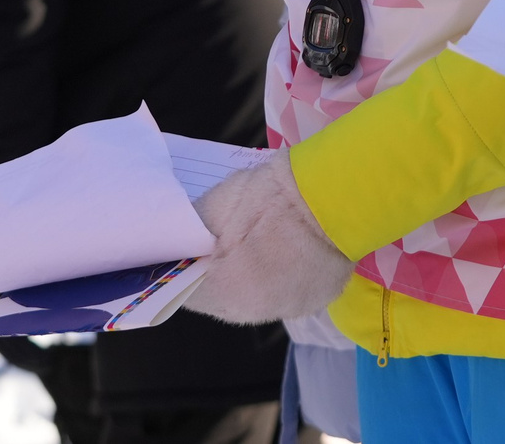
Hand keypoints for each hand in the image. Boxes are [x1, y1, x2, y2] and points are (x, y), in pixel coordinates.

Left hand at [182, 155, 355, 324]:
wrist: (332, 192)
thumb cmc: (268, 197)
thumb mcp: (213, 208)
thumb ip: (187, 235)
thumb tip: (172, 246)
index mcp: (221, 292)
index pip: (184, 291)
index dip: (184, 270)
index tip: (187, 252)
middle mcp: (253, 313)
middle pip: (221, 299)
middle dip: (218, 275)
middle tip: (224, 243)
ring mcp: (289, 308)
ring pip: (257, 299)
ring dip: (252, 279)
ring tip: (259, 246)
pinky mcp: (318, 300)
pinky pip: (289, 293)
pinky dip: (284, 277)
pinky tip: (289, 251)